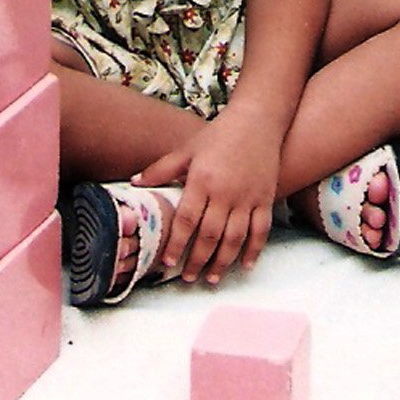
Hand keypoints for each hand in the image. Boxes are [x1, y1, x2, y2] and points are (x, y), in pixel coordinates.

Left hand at [137, 111, 280, 283]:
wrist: (257, 120)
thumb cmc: (219, 134)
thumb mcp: (187, 149)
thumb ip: (161, 169)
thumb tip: (134, 183)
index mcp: (202, 180)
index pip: (186, 220)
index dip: (176, 244)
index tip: (168, 263)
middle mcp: (225, 192)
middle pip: (209, 236)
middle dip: (197, 261)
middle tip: (187, 278)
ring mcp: (247, 197)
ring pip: (234, 239)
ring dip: (222, 262)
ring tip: (212, 279)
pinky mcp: (265, 198)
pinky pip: (260, 231)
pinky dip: (253, 251)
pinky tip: (245, 266)